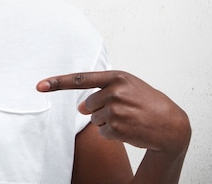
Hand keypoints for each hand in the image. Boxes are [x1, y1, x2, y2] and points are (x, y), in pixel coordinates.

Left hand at [36, 71, 190, 155]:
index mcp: (118, 77)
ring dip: (108, 123)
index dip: (57, 83)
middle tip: (123, 111)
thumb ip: (103, 90)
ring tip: (129, 120)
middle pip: (88, 105)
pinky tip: (130, 130)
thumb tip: (80, 108)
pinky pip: (103, 133)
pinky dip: (113, 134)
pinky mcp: (117, 127)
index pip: (81, 79)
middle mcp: (115, 91)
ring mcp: (116, 109)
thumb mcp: (130, 87)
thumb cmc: (149, 104)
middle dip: (99, 110)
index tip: (39, 85)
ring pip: (95, 120)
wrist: (172, 125)